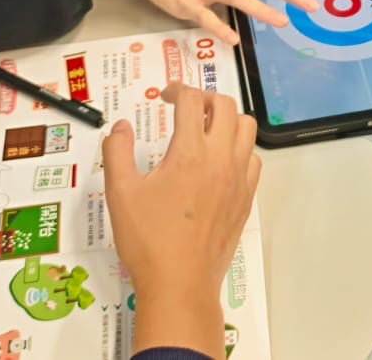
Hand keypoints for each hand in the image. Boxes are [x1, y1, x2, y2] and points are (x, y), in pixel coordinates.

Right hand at [104, 85, 261, 356]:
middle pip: (226, 106)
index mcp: (190, 152)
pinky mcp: (246, 199)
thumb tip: (119, 127)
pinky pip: (253, 160)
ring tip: (206, 129)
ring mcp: (239, 179)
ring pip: (247, 129)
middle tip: (185, 108)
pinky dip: (240, 149)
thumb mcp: (120, 193)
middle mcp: (221, 159)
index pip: (192, 100)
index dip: (177, 89)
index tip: (165, 97)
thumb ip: (117, 152)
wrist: (180, 283)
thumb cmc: (147, 239)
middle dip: (205, 98)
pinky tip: (220, 162)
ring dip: (228, 119)